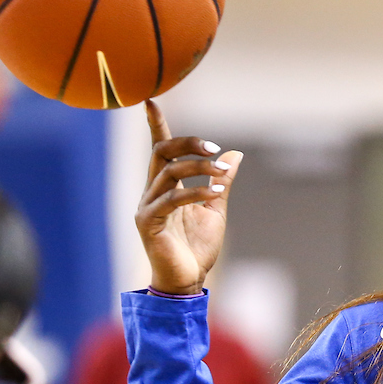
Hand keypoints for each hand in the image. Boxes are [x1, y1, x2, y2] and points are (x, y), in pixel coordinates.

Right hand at [135, 101, 242, 294]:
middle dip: (189, 144)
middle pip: (162, 152)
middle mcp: (151, 192)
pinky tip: (215, 192)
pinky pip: (172, 198)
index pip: (159, 149)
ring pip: (169, 171)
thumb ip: (221, 181)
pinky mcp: (148, 223)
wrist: (188, 283)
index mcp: (165, 187)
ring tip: (223, 176)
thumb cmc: (197, 248)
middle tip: (215, 149)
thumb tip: (235, 155)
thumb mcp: (216, 209)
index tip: (151, 101)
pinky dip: (196, 191)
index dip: (155, 125)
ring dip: (200, 168)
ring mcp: (147, 207)